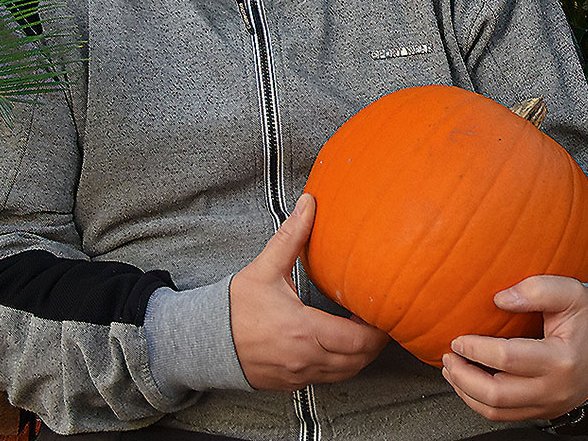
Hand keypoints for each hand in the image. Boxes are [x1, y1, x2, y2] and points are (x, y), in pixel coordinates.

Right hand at [230, 193, 388, 390]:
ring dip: (358, 355)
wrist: (205, 340)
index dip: (377, 330)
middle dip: (374, 343)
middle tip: (379, 319)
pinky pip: (326, 379)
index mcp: (304, 330)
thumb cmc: (235, 307)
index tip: (381, 312)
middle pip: (358, 361)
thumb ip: (291, 236)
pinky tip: (338, 344)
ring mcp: (298, 376)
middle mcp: (305, 359)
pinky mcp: (291, 384)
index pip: (358, 341)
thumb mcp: (265, 268)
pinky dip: (340, 365)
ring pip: (345, 374)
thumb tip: (308, 204)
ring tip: (363, 330)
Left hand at [441, 275, 587, 421]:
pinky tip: (466, 383)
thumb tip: (499, 299)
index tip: (458, 339)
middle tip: (448, 356)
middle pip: (498, 395)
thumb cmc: (587, 317)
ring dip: (467, 392)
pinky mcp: (543, 410)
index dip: (477, 350)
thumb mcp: (568, 292)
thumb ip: (535, 289)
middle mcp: (555, 389)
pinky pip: (505, 415)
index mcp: (561, 359)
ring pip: (498, 412)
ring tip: (451, 369)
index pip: (508, 359)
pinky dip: (480, 402)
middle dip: (464, 376)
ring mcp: (549, 404)